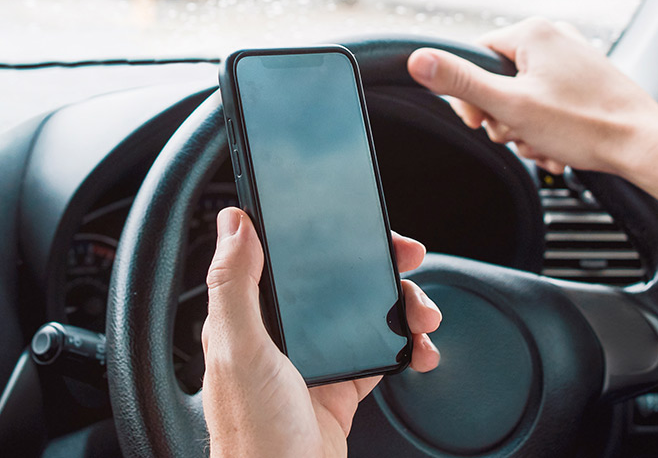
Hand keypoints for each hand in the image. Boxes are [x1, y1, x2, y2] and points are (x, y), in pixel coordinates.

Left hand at [200, 207, 442, 457]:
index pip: (287, 257)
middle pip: (336, 282)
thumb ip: (235, 285)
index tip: (360, 225)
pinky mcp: (339, 389)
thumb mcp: (239, 350)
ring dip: (401, 308)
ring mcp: (313, 361)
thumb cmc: (252, 433)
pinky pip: (381, 355)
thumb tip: (234, 223)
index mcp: (248, 317)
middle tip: (410, 261)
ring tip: (423, 318)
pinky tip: (419, 350)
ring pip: (365, 314)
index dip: (325, 236)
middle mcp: (279, 335)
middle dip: (378, 267)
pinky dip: (406, 349)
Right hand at [404, 18, 657, 178]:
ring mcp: (573, 59)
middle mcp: (555, 38)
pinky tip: (557, 147)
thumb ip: (461, 83)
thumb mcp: (511, 106)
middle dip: (503, 117)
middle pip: (499, 80)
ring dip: (524, 128)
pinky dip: (546, 128)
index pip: (475, 57)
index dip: (472, 96)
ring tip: (543, 144)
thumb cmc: (586, 125)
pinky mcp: (586, 81)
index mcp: (534, 32)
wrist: (641, 146)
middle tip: (518, 134)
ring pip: (523, 97)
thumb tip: (418, 60)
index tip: (482, 122)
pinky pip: (548, 103)